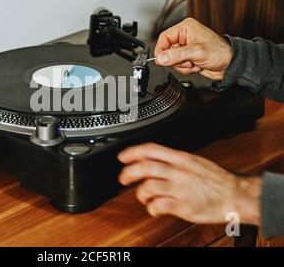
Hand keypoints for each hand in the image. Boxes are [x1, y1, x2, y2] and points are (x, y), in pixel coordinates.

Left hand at [118, 143, 260, 224]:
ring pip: (149, 187)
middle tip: (123, 178)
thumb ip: (174, 160)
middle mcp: (178, 171)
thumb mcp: (194, 161)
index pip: (151, 149)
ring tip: (143, 197)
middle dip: (129, 172)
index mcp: (181, 158)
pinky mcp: (183, 205)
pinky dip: (151, 208)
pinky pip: (159, 205)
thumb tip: (155, 160)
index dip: (132, 152)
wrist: (235, 195)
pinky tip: (154, 209)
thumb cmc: (216, 180)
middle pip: (145, 167)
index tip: (122, 156)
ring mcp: (180, 188)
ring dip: (140, 193)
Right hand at [154, 18, 232, 79]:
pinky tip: (196, 65)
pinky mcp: (188, 57)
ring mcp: (186, 48)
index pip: (164, 38)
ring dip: (182, 65)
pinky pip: (179, 66)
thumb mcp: (196, 52)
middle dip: (177, 60)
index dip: (161, 50)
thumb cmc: (220, 52)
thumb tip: (161, 58)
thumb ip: (176, 55)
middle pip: (167, 51)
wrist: (230, 65)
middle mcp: (184, 37)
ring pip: (172, 60)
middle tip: (188, 60)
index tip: (161, 60)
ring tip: (194, 62)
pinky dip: (186, 69)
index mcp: (185, 28)